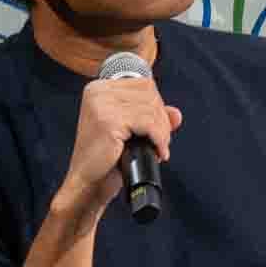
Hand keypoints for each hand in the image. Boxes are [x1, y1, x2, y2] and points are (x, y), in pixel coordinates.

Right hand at [55, 66, 179, 217]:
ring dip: (162, 133)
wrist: (89, 182)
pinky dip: (159, 139)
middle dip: (162, 121)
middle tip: (158, 142)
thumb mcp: (133, 132)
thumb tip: (176, 114)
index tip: (156, 128)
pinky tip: (156, 152)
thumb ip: (154, 118)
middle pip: (151, 94)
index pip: (145, 84)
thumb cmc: (107, 158)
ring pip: (152, 109)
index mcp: (99, 88)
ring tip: (156, 148)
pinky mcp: (107, 121)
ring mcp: (101, 104)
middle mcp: (97, 91)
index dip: (158, 107)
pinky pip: (149, 123)